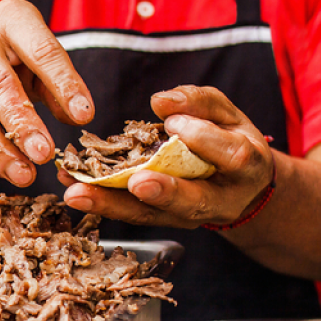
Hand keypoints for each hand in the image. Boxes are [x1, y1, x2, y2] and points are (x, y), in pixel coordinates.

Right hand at [0, 0, 93, 187]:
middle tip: (45, 155)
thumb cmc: (8, 55)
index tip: (84, 117)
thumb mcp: (36, 56)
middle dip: (21, 124)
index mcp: (10, 18)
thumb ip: (57, 84)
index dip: (63, 84)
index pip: (40, 51)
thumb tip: (78, 116)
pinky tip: (4, 172)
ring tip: (25, 175)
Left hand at [60, 85, 275, 228]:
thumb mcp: (227, 115)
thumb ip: (199, 102)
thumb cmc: (231, 140)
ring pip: (151, 216)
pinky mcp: (161, 221)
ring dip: (112, 205)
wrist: (240, 189)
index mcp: (246, 168)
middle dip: (163, 192)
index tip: (175, 124)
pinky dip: (102, 203)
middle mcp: (220, 201)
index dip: (204, 140)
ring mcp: (188, 217)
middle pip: (192, 201)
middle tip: (135, 183)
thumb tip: (160, 100)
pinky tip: (73, 189)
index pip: (231, 155)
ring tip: (77, 193)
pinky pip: (131, 215)